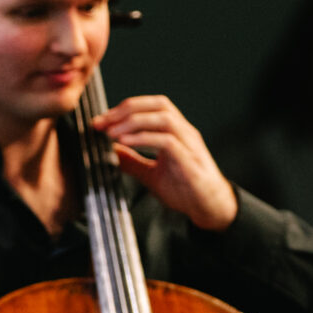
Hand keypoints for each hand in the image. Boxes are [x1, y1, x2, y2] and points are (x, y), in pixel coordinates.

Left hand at [93, 95, 238, 231]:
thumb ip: (133, 161)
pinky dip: (143, 139)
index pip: (151, 106)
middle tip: (102, 122)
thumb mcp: (151, 174)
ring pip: (164, 118)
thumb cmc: (185, 190)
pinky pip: (167, 141)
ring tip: (111, 132)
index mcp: (176, 131)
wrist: (210, 208)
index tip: (102, 120)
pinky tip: (125, 143)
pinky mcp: (190, 160)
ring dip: (133, 121)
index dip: (125, 108)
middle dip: (127, 109)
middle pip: (158, 104)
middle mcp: (184, 132)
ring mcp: (189, 144)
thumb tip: (112, 151)